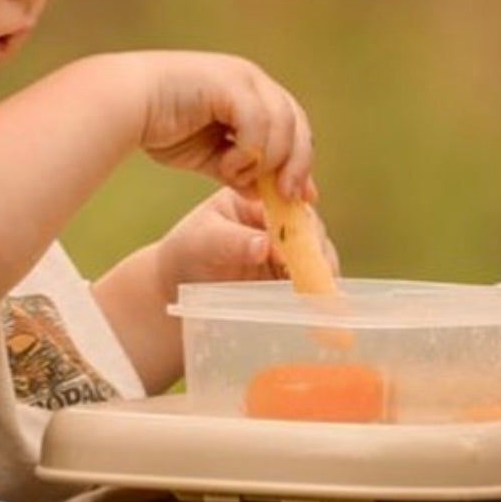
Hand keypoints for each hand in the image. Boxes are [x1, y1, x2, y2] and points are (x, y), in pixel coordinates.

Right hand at [131, 51, 312, 196]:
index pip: (293, 126)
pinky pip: (258, 123)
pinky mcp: (230, 83)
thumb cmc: (160, 127)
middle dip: (296, 164)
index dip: (300, 161)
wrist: (124, 104)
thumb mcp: (210, 156)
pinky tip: (225, 165)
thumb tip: (266, 194)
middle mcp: (252, 79)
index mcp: (251, 92)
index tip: (303, 197)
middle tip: (285, 195)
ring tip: (236, 176)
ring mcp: (243, 77)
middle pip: (296, 123)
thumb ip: (240, 170)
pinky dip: (248, 151)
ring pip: (282, 125)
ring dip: (265, 160)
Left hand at [153, 187, 339, 300]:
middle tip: (315, 272)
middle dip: (315, 250)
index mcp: (256, 198)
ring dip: (321, 272)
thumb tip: (264, 245)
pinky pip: (313, 278)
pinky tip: (318, 302)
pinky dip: (318, 289)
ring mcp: (288, 247)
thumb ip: (232, 241)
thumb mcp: (203, 242)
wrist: (179, 285)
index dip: (299, 220)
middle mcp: (278, 219)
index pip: (287, 202)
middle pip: (310, 229)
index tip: (301, 242)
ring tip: (318, 291)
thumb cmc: (187, 253)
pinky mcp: (292, 274)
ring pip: (317, 255)